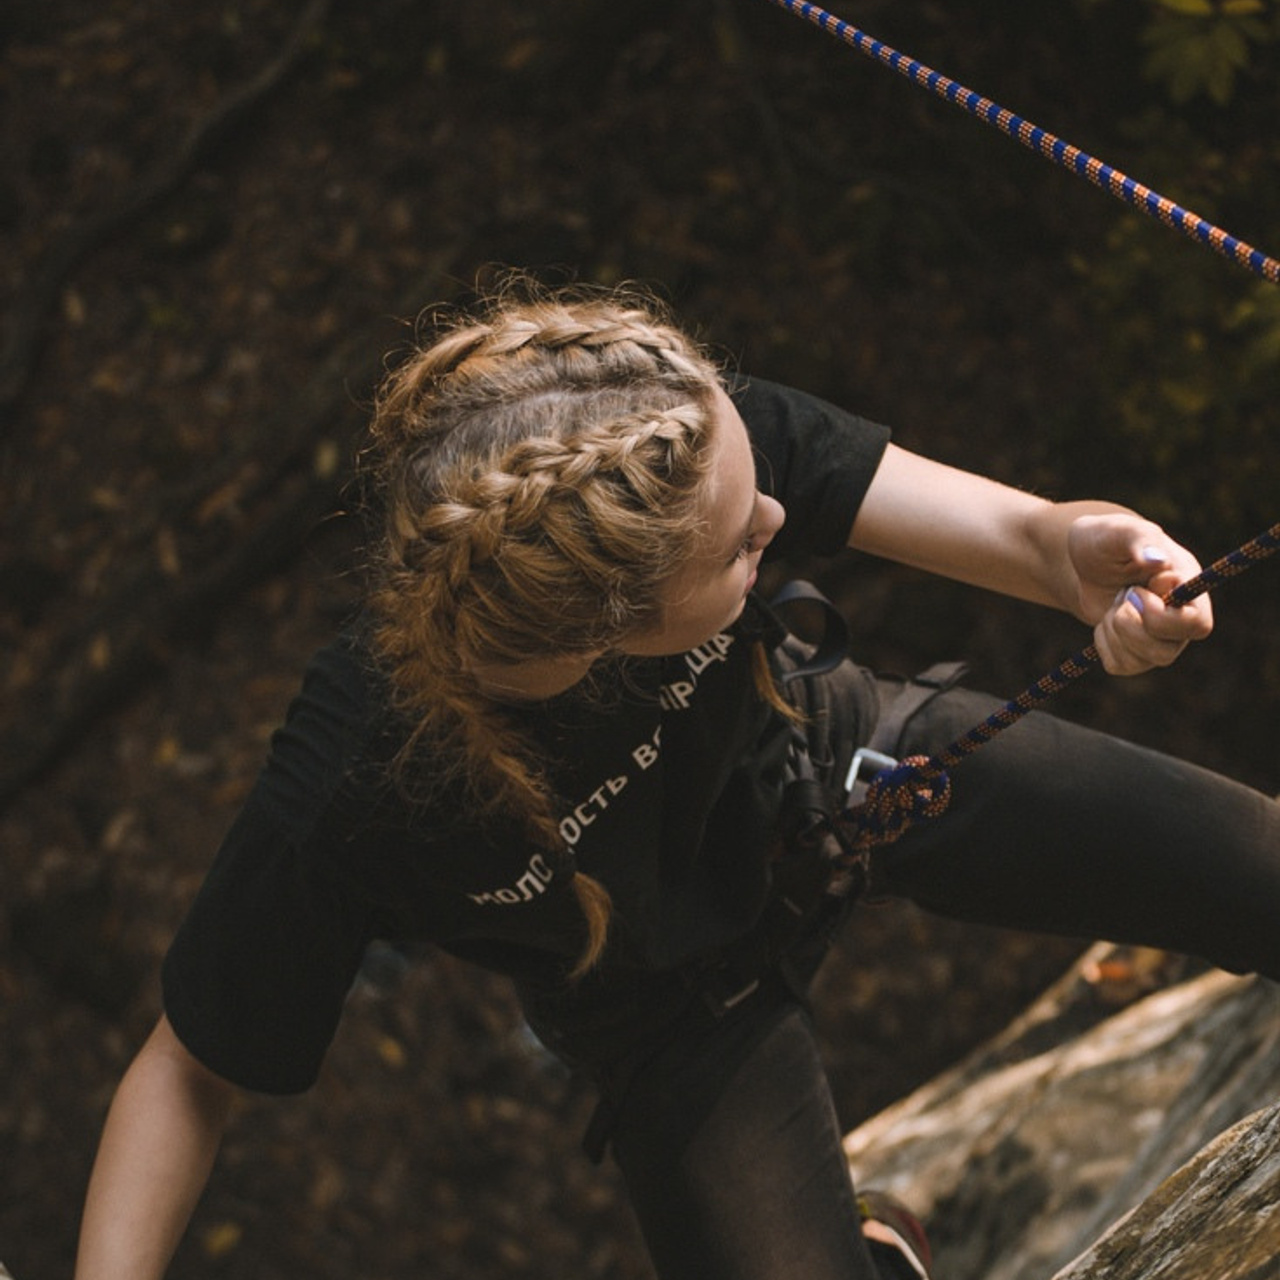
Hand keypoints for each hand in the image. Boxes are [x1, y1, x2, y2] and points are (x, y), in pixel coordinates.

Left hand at [1066, 514, 1213, 674]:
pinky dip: (1104, 644)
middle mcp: (1181, 616)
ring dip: (1117, 633)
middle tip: (1122, 597)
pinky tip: (1106, 620)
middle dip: (1130, 627)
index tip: (1134, 589)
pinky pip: (1121, 665)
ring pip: (1147, 661)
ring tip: (1115, 605)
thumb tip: (1158, 561)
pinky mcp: (1137, 651)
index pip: (1196, 624)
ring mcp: (1161, 637)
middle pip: (1168, 651)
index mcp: (1188, 587)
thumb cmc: (1106, 541)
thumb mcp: (1118, 532)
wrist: (1081, 561)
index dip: (1158, 613)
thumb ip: (1140, 539)